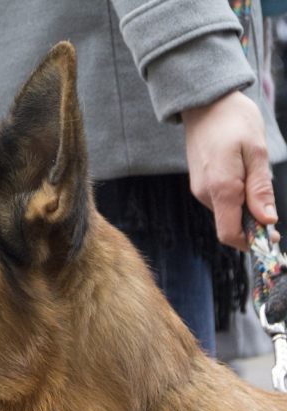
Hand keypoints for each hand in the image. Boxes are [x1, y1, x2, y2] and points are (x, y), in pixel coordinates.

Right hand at [182, 91, 277, 251]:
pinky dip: (235, 198)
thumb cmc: (234, 121)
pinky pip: (220, 200)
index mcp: (221, 188)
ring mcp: (200, 188)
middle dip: (252, 225)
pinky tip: (244, 175)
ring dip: (245, 208)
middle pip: (230, 225)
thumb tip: (267, 221)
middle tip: (273, 212)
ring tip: (256, 177)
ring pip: (226, 212)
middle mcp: (206, 193)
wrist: (205, 103)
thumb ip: (259, 189)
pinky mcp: (200, 182)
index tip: (272, 238)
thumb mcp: (257, 152)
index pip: (230, 233)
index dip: (251, 243)